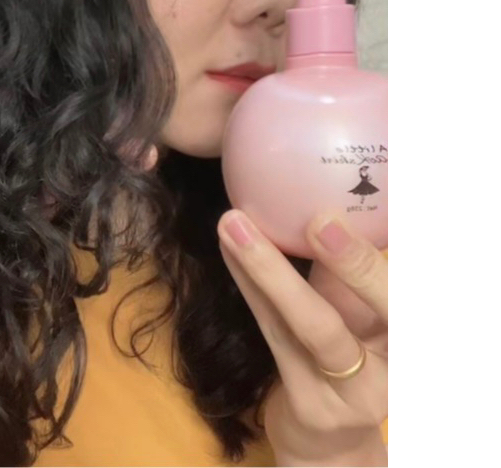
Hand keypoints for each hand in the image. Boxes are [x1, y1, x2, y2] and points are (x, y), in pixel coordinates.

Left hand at [217, 210, 387, 466]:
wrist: (333, 439)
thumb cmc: (353, 356)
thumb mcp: (362, 313)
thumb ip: (347, 268)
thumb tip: (315, 198)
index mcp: (408, 334)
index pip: (398, 296)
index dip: (366, 261)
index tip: (332, 217)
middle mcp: (390, 370)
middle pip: (365, 313)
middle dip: (344, 263)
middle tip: (313, 219)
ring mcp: (349, 393)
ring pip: (308, 327)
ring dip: (267, 269)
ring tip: (233, 224)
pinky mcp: (309, 404)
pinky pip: (272, 332)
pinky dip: (249, 284)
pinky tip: (229, 248)